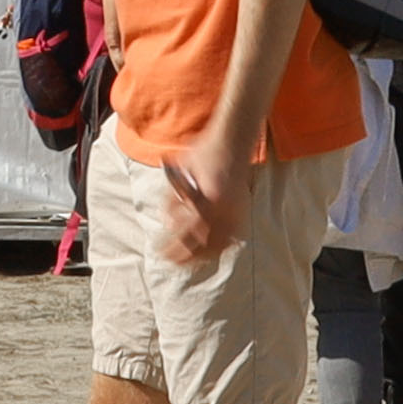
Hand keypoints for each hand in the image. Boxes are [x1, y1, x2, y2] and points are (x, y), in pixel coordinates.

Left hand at [154, 131, 249, 267]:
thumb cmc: (203, 154)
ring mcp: (237, 210)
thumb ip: (172, 199)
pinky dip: (220, 248)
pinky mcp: (243, 209)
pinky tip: (209, 253)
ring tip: (187, 263)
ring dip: (202, 256)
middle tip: (170, 262)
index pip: (187, 232)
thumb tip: (166, 223)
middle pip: (204, 244)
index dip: (173, 246)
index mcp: (207, 198)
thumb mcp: (179, 173)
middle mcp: (225, 207)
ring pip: (220, 244)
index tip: (159, 252)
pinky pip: (233, 237)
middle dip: (185, 257)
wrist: (232, 140)